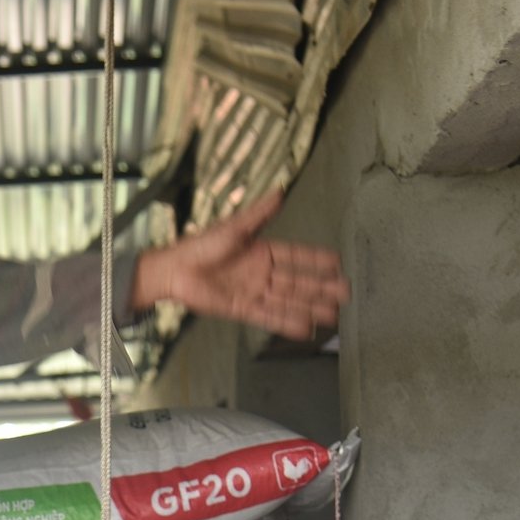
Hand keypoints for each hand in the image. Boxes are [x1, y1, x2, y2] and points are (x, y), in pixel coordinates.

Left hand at [130, 190, 347, 339]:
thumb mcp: (234, 228)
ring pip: (288, 302)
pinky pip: (268, 317)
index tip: (338, 264)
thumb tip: (280, 191)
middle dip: (322, 289)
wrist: (174, 269)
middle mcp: (262, 274)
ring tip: (332, 316)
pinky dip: (286, 323)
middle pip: (298, 283)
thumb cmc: (200, 245)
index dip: (317, 261)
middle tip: (345, 294)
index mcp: (262, 252)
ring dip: (310, 308)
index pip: (297, 257)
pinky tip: (305, 329)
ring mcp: (253, 293)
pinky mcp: (242, 309)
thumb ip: (259, 214)